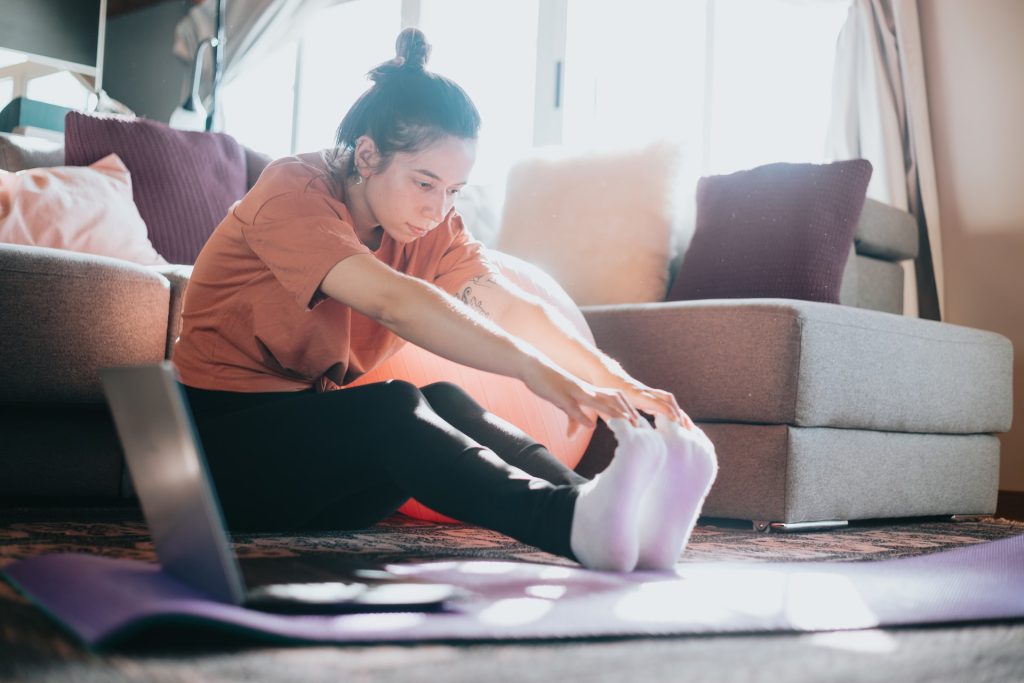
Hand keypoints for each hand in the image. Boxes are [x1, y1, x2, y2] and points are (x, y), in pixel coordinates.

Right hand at [519, 357, 639, 435]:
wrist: (533, 365)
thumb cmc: (550, 383)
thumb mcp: (566, 401)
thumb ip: (576, 416)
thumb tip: (584, 430)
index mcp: (588, 389)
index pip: (613, 397)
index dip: (626, 407)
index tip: (637, 420)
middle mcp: (585, 389)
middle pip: (611, 398)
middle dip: (626, 411)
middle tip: (638, 425)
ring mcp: (573, 391)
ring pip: (596, 401)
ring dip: (612, 412)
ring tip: (625, 423)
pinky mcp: (559, 395)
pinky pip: (573, 407)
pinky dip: (583, 417)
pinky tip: (591, 427)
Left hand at [594, 370, 694, 428]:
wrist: (606, 374)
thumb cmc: (604, 390)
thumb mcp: (607, 403)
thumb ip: (615, 416)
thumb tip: (624, 429)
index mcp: (635, 394)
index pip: (655, 402)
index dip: (666, 411)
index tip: (676, 422)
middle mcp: (645, 391)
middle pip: (667, 399)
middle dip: (678, 412)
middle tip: (687, 429)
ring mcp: (648, 392)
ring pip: (668, 400)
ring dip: (678, 412)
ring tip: (688, 428)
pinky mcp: (649, 395)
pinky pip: (664, 402)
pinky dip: (673, 411)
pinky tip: (678, 424)